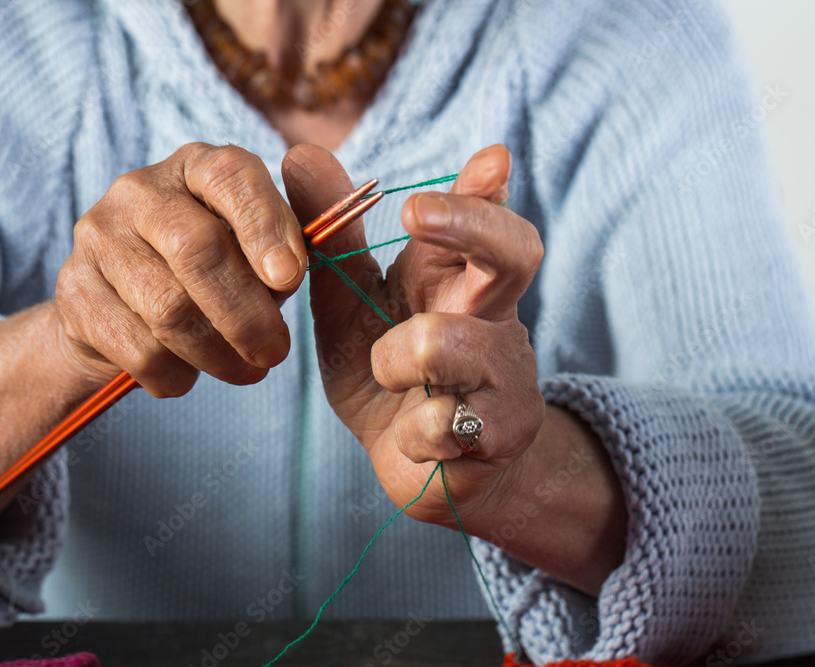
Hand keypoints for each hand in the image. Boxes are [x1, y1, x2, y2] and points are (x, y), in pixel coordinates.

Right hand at [55, 143, 308, 397]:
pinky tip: (190, 375)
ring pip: (167, 308)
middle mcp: (141, 191)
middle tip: (275, 352)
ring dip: (217, 354)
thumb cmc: (217, 277)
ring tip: (244, 370)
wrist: (124, 316)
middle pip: (196, 249)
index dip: (265, 226)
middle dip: (246, 313)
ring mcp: (98, 237)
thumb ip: (302, 238)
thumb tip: (337, 205)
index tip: (290, 278)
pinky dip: (175, 375)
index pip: (231, 175)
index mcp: (198, 168)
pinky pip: (136, 348)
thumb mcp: (265, 254)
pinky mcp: (73, 292)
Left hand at [282, 143, 545, 529]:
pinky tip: (414, 436)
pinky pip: (442, 422)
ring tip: (386, 372)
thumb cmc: (393, 374)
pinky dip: (411, 432)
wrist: (429, 467)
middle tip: (414, 211)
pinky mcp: (502, 434)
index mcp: (455, 280)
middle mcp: (492, 317)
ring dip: (396, 357)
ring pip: (449, 342)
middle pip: (513, 255)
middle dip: (470, 223)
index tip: (489, 159)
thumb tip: (300, 152)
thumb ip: (334, 238)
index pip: (485, 221)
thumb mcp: (356, 303)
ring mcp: (505, 375)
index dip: (485, 191)